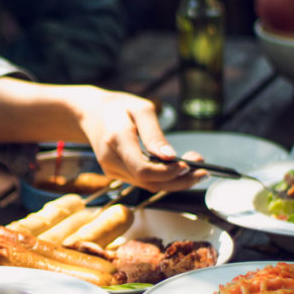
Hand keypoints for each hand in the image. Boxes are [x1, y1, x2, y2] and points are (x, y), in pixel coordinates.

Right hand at [75, 89, 205, 191]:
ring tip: (196, 168)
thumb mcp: (141, 110)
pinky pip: (143, 181)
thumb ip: (155, 135)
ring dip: (174, 181)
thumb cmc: (117, 107)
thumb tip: (170, 157)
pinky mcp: (116, 174)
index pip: (143, 169)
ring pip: (147, 185)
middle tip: (203, 172)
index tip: (188, 165)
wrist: (90, 114)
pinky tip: (178, 168)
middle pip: (148, 182)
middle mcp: (111, 160)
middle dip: (178, 181)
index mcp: (116, 140)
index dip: (168, 173)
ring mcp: (112, 170)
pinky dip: (163, 178)